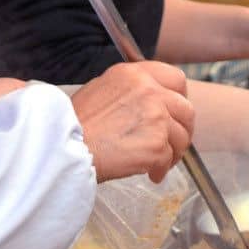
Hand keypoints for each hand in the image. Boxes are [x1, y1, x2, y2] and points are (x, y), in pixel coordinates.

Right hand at [72, 62, 194, 182]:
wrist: (62, 150)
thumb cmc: (73, 126)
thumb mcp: (100, 91)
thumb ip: (129, 91)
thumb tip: (146, 102)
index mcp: (133, 74)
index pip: (175, 78)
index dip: (178, 97)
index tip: (174, 112)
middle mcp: (148, 90)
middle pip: (186, 108)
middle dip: (182, 128)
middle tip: (173, 142)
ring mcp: (156, 116)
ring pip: (181, 136)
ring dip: (172, 152)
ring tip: (157, 163)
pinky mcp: (157, 144)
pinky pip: (168, 159)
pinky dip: (160, 169)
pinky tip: (149, 173)